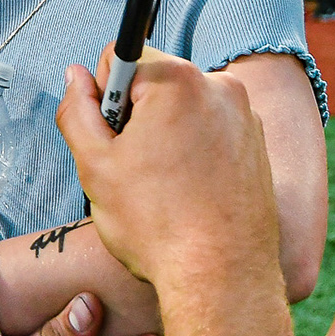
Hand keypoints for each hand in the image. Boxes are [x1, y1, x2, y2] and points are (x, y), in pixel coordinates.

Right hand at [56, 46, 295, 335]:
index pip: (121, 57)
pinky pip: (211, 132)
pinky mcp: (258, 145)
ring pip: (183, 110)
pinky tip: (190, 195)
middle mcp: (221, 87)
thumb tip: (76, 77)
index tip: (114, 140)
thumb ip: (76, 111)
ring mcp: (246, 116)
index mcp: (179, 80)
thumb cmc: (157, 226)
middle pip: (155, 83)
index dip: (104, 100)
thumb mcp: (94, 166)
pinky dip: (195, 154)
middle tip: (136, 171)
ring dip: (166, 137)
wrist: (223, 278)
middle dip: (137, 118)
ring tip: (166, 189)